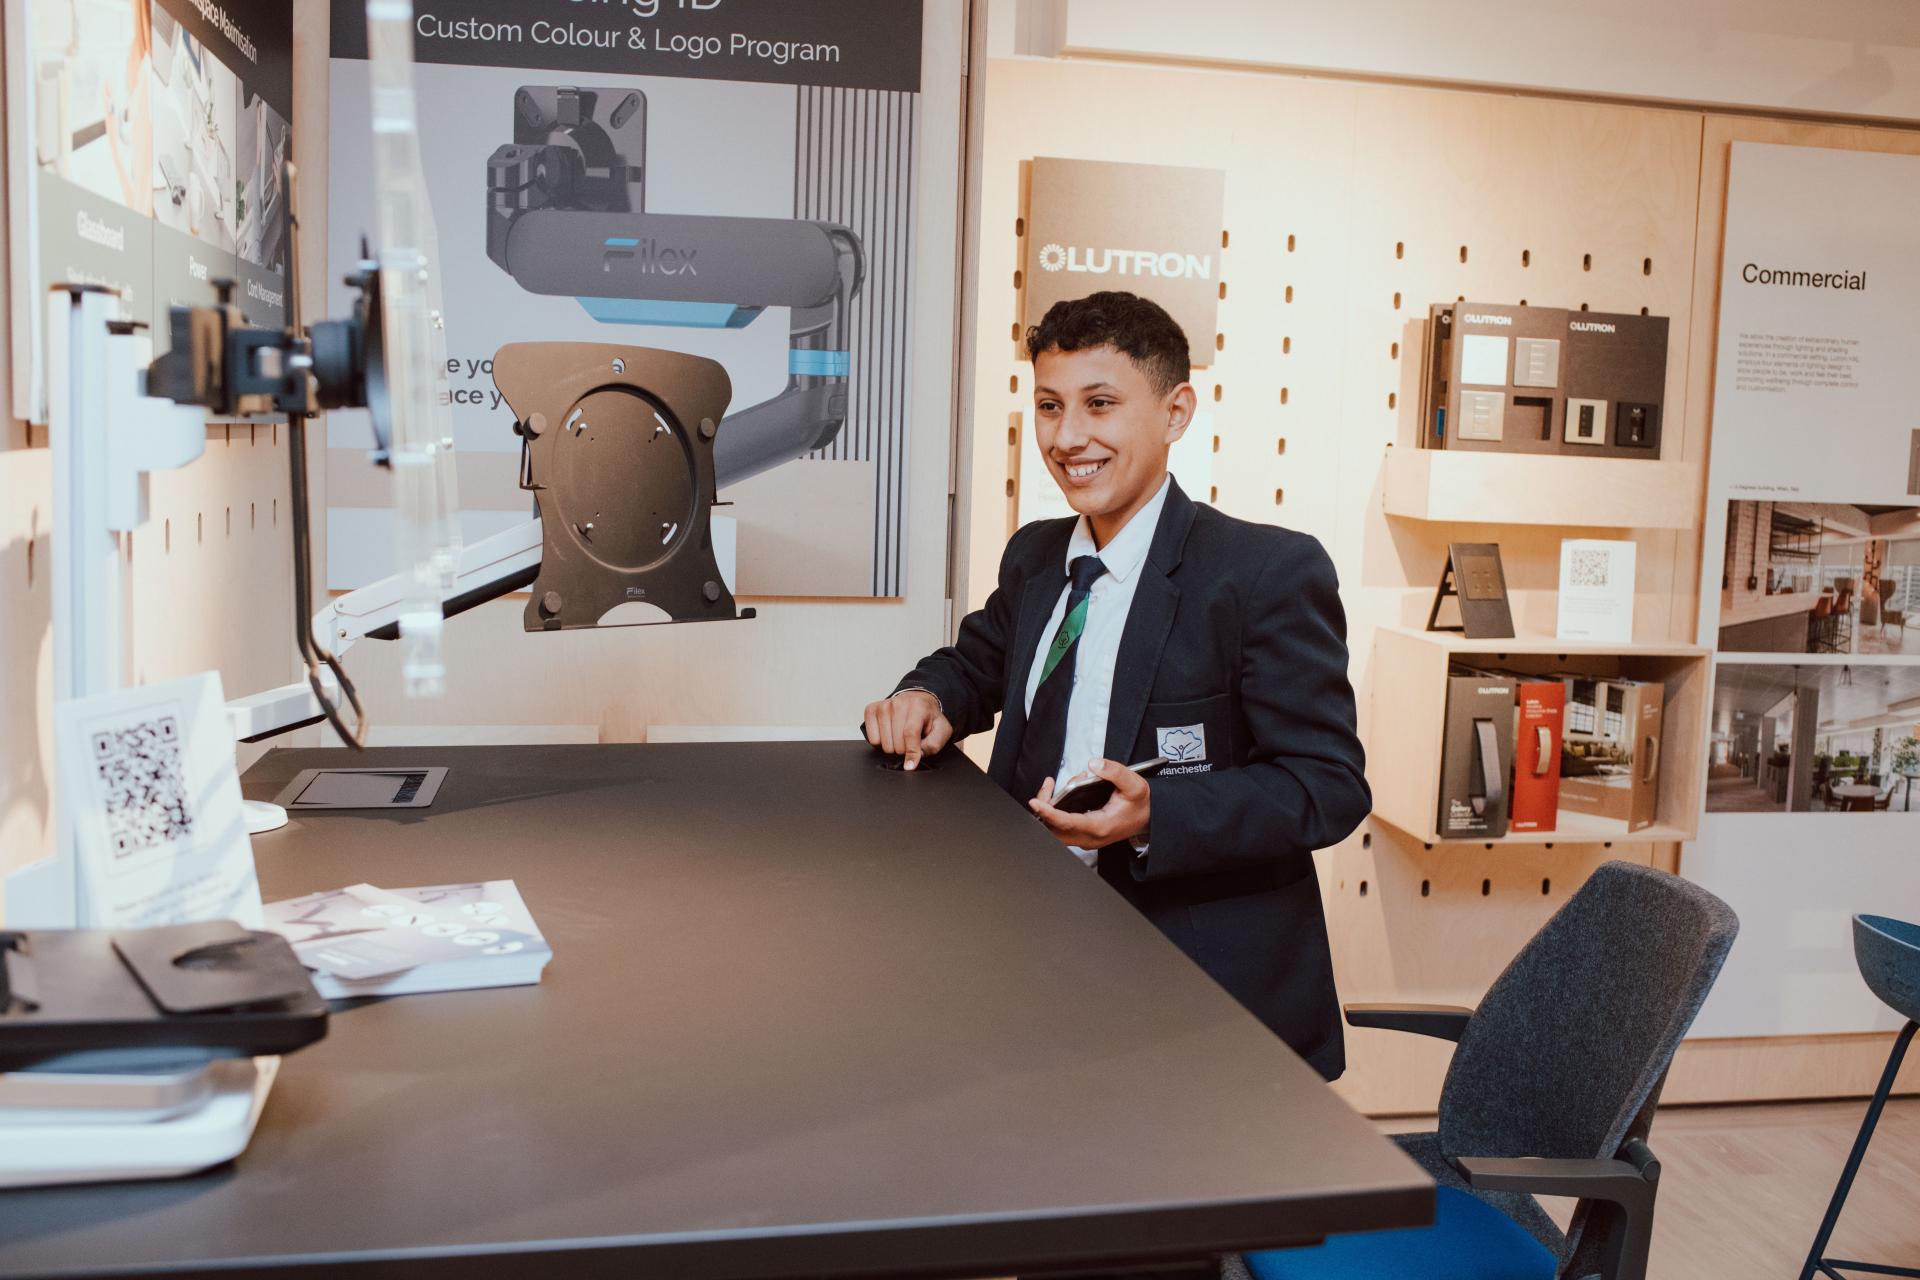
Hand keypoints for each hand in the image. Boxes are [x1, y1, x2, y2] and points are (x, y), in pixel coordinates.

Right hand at [862, 690, 951, 770]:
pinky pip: (872, 738)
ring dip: (893, 745)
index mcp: (918, 706)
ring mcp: (883, 706)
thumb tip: (917, 755)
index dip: (911, 752)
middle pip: (896, 742)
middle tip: (910, 741)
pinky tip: (889, 734)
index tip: (910, 766)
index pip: (910, 733)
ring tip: (900, 736)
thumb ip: (933, 744)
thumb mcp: (941, 730)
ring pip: (884, 743)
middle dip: (904, 749)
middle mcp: (898, 703)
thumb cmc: (928, 717)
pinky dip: (880, 742)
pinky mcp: (871, 710)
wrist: (917, 701)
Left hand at [1029, 758, 1150, 848]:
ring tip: (1056, 786)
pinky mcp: (1084, 835)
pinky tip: (1065, 792)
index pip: (1067, 823)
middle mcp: (1090, 837)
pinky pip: (1062, 827)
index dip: (1048, 813)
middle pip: (1054, 830)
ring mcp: (1086, 838)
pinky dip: (1056, 811)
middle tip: (1047, 786)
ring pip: (1056, 830)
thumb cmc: (1141, 804)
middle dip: (1044, 809)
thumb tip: (1094, 764)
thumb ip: (1115, 772)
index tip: (1036, 803)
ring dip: (1050, 808)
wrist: (1150, 818)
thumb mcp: (1134, 784)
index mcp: (1100, 827)